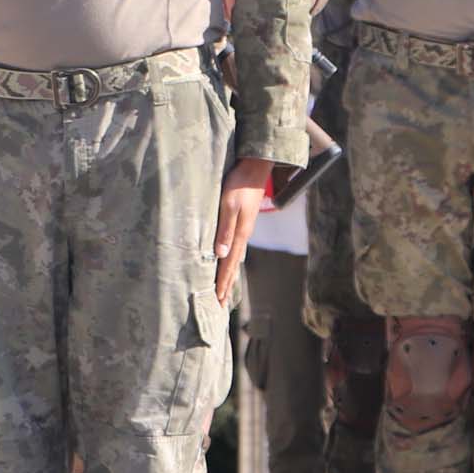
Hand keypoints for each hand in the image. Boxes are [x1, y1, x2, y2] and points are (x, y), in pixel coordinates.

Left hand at [213, 159, 273, 302]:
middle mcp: (243, 235)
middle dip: (227, 285)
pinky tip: (228, 261)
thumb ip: (224, 229)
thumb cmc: (239, 184)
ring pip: (235, 257)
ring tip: (224, 289)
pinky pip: (235, 247)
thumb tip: (220, 254)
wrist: (255, 167)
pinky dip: (231, 260)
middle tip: (221, 304)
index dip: (222, 282)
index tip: (218, 301)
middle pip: (234, 265)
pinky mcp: (242, 222)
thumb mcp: (228, 205)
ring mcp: (244, 229)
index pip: (229, 264)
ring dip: (229, 274)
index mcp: (240, 234)